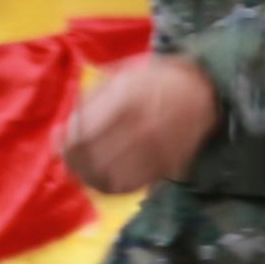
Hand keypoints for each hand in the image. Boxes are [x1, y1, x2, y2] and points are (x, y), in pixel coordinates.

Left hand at [61, 51, 220, 197]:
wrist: (204, 88)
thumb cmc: (154, 79)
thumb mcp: (119, 76)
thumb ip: (88, 101)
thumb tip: (61, 132)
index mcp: (124, 102)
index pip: (81, 138)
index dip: (65, 147)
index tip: (60, 146)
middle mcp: (140, 128)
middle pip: (94, 161)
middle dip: (77, 165)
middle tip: (73, 162)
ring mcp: (156, 149)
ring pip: (112, 178)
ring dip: (93, 179)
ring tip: (87, 173)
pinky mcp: (168, 164)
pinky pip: (134, 184)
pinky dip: (115, 187)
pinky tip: (108, 180)